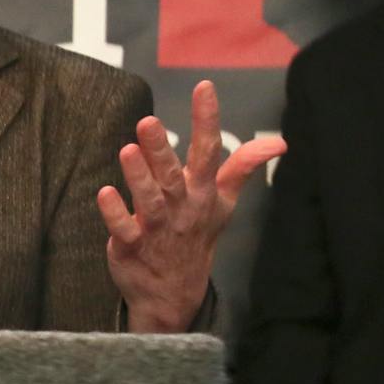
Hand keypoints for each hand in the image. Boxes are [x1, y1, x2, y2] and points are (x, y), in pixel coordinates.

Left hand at [101, 80, 284, 332]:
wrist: (175, 295)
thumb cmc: (195, 237)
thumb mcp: (223, 203)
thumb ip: (241, 167)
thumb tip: (279, 142)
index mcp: (202, 193)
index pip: (209, 152)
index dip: (207, 120)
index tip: (204, 88)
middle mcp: (180, 208)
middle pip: (172, 176)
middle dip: (161, 150)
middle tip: (148, 122)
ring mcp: (157, 229)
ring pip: (149, 202)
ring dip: (138, 178)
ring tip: (128, 151)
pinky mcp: (132, 247)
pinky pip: (124, 230)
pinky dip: (115, 214)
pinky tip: (104, 193)